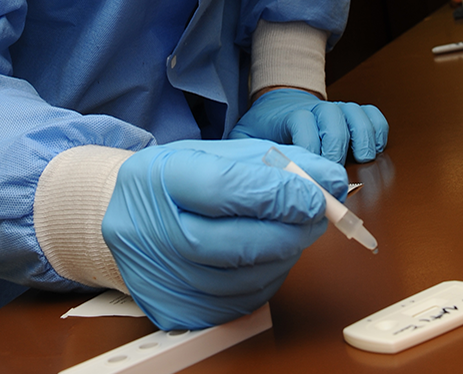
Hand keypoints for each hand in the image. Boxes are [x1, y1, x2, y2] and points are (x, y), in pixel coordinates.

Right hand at [101, 139, 346, 329]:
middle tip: (318, 216)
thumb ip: (279, 163)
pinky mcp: (172, 308)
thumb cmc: (180, 180)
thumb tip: (332, 180)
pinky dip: (266, 278)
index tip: (316, 196)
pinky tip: (267, 256)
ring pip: (242, 278)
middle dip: (290, 230)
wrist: (130, 214)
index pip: (224, 188)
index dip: (279, 194)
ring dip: (284, 255)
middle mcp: (145, 230)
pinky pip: (237, 302)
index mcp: (155, 177)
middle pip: (233, 242)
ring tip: (293, 231)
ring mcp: (156, 276)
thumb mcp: (221, 154)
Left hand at [229, 88, 388, 164]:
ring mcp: (338, 110)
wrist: (282, 102)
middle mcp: (318, 110)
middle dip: (336, 149)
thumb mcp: (246, 136)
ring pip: (356, 116)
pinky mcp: (354, 115)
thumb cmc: (266, 126)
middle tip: (334, 174)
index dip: (308, 146)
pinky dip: (378, 132)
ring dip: (362, 139)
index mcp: (291, 114)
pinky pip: (373, 116)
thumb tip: (240, 173)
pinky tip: (372, 150)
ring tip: (361, 160)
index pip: (303, 123)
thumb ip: (242, 149)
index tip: (307, 172)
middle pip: (333, 120)